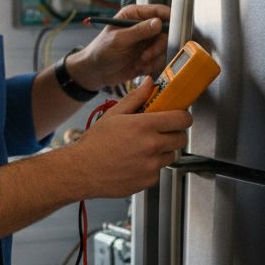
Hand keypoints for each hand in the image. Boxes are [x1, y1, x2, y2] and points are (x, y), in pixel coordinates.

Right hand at [67, 78, 191, 197]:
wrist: (82, 171)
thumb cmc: (95, 143)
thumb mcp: (113, 115)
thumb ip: (135, 98)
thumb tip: (148, 83)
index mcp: (144, 126)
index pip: (182, 119)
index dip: (182, 117)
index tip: (177, 117)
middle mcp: (151, 146)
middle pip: (181, 138)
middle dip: (173, 134)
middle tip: (159, 133)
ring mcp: (151, 165)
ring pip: (170, 155)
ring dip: (162, 151)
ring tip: (142, 149)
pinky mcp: (149, 180)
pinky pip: (159, 171)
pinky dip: (151, 167)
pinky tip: (135, 163)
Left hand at [68, 3, 170, 90]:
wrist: (95, 72)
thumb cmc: (101, 51)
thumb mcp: (119, 40)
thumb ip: (139, 31)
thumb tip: (158, 22)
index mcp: (134, 15)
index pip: (158, 11)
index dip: (169, 18)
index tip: (174, 29)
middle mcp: (143, 26)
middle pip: (166, 31)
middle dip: (158, 46)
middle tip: (146, 55)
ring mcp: (147, 41)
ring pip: (165, 47)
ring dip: (154, 57)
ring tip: (139, 62)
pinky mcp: (149, 56)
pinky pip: (160, 59)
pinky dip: (152, 65)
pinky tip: (138, 67)